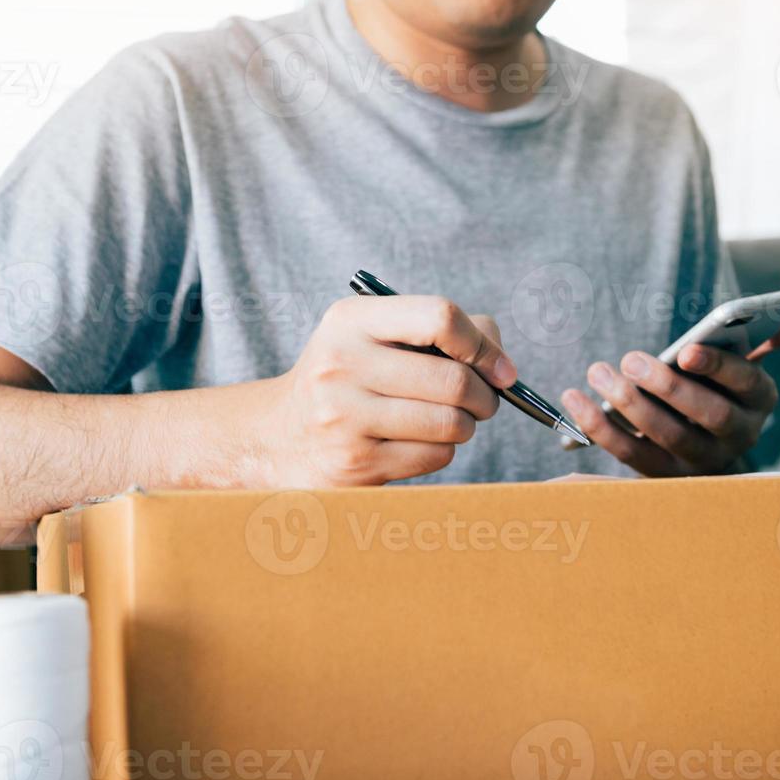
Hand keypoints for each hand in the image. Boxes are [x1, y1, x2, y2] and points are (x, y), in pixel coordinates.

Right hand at [260, 295, 514, 486]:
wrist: (278, 437)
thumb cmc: (347, 379)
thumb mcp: (372, 336)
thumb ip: (439, 331)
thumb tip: (500, 361)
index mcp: (350, 321)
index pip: (439, 316)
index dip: (482, 344)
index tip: (499, 367)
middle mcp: (341, 364)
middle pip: (454, 379)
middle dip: (485, 396)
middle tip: (482, 402)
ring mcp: (345, 417)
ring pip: (450, 423)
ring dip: (465, 426)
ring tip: (446, 420)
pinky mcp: (356, 463)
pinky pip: (434, 456)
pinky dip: (441, 450)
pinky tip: (416, 442)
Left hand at [561, 316, 779, 476]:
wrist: (707, 451)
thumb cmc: (717, 390)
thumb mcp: (741, 370)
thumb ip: (763, 341)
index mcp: (760, 401)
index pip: (746, 383)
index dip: (718, 367)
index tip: (687, 350)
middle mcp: (737, 437)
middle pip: (706, 415)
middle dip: (666, 387)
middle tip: (629, 359)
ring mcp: (701, 463)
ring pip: (667, 437)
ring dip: (628, 404)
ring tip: (597, 372)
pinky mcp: (663, 478)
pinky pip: (629, 455)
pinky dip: (599, 427)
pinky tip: (575, 399)